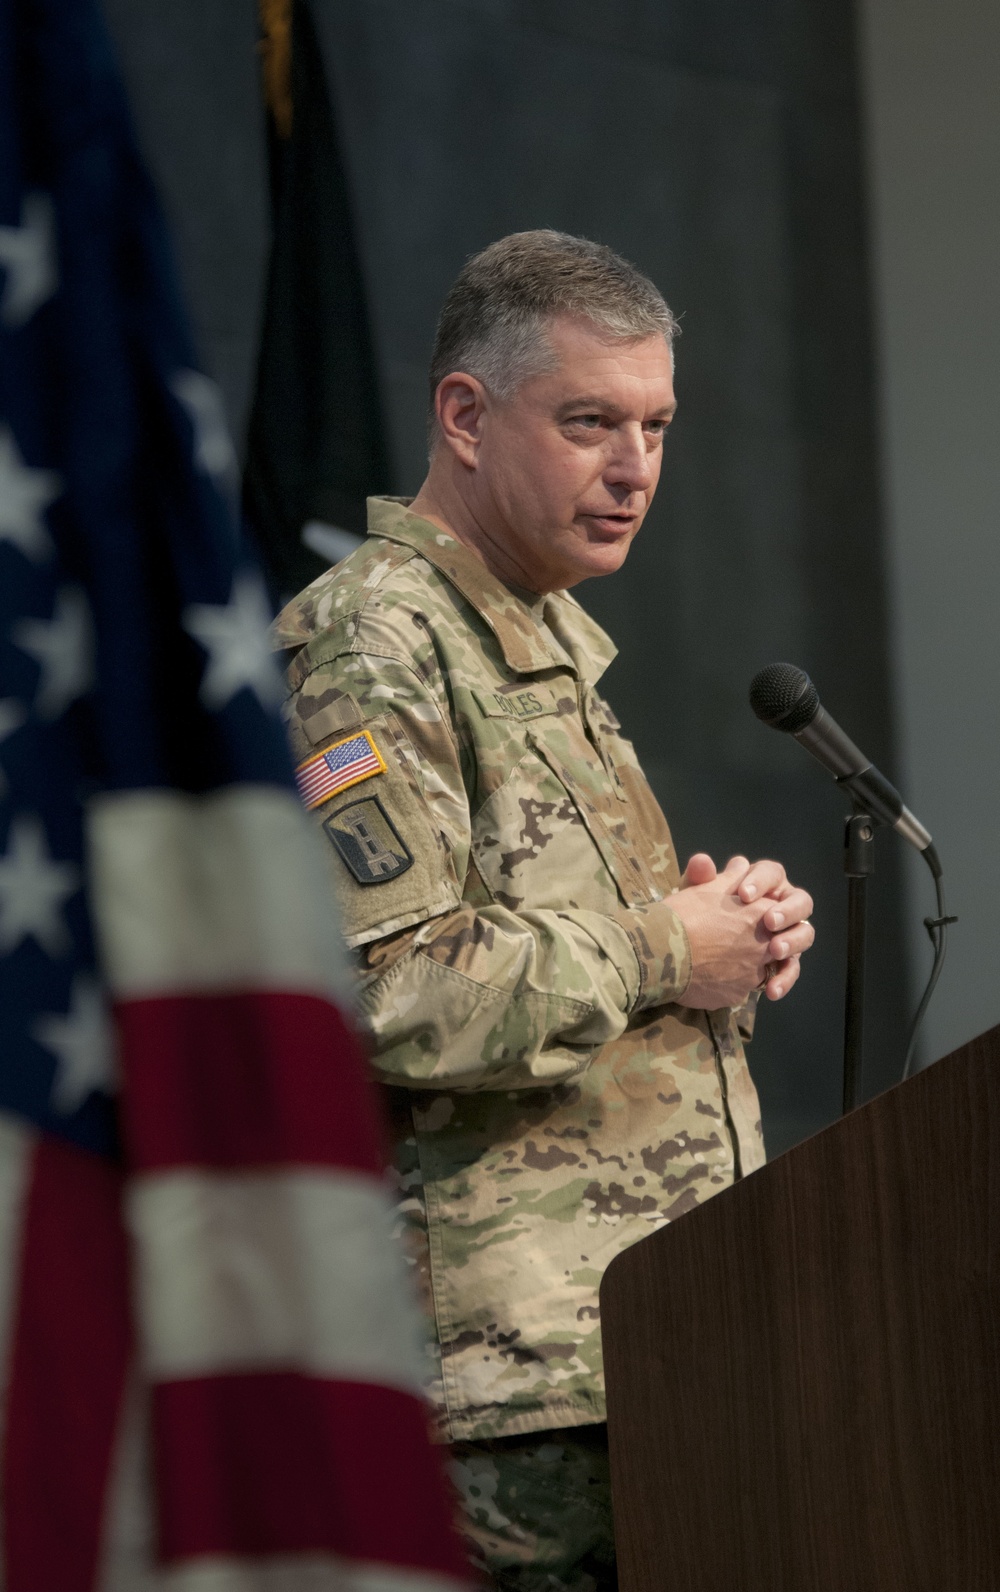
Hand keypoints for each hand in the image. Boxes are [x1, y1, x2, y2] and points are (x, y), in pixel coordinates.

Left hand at [670, 853, 814, 1008]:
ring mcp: (785, 934)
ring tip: (774, 951)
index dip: (761, 881)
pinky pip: (792, 968)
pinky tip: (771, 990)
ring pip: (805, 933)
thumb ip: (697, 879)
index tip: (743, 894)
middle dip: (788, 911)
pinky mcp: (782, 961)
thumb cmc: (694, 915)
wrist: (687, 952)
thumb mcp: (692, 898)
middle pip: (800, 901)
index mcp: (761, 883)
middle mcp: (779, 906)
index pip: (771, 873)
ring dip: (793, 941)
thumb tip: (702, 862)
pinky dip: (784, 978)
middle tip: (768, 922)